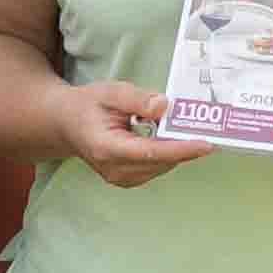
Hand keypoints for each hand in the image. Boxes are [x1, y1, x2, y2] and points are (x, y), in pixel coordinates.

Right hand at [53, 80, 204, 188]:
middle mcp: (115, 169)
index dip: (181, 149)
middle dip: (184, 145)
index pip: (151, 152)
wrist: (66, 124)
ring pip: (162, 166)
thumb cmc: (87, 106)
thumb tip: (165, 106)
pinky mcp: (128, 179)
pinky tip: (168, 136)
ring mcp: (121, 178)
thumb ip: (137, 99)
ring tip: (185, 127)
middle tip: (206, 126)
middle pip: (161, 161)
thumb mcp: (110, 92)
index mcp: (107, 148)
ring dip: (176, 148)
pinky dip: (167, 153)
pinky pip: (156, 167)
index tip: (206, 144)